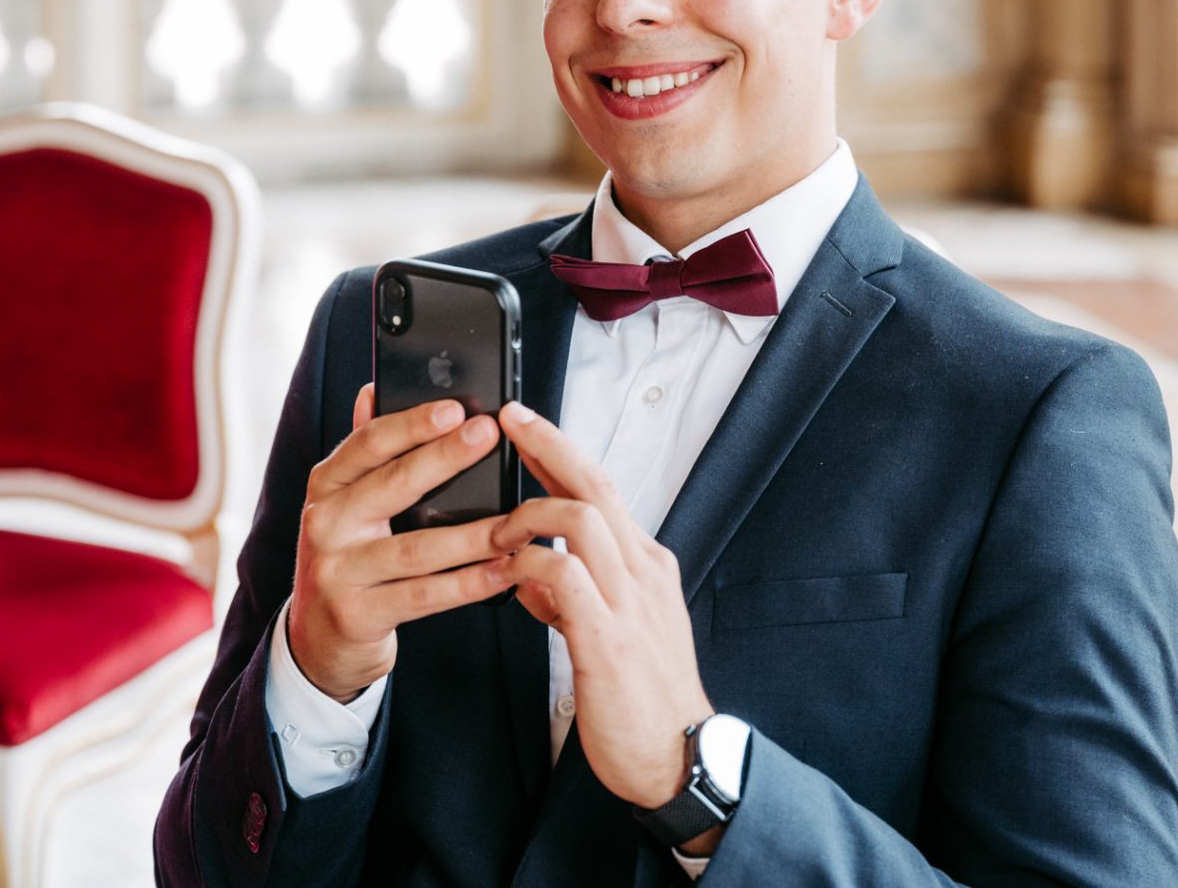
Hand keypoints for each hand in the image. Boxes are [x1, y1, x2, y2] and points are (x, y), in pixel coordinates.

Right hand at [287, 384, 513, 700]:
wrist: (317, 638)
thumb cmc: (348, 554)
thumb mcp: (346, 501)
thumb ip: (365, 450)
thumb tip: (373, 388)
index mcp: (327, 484)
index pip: (368, 443)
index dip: (411, 423)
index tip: (456, 408)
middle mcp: (324, 522)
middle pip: (392, 485)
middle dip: (444, 459)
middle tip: (488, 435)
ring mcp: (337, 571)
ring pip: (416, 547)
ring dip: (472, 533)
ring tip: (515, 520)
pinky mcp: (357, 615)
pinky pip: (423, 595)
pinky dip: (468, 583)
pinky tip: (503, 570)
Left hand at [490, 402, 713, 814]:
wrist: (680, 758)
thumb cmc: (641, 696)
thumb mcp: (611, 632)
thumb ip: (571, 597)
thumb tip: (527, 575)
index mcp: (645, 563)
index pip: (601, 487)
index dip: (561, 451)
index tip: (526, 426)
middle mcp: (643, 569)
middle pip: (596, 483)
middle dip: (549, 444)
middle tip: (510, 419)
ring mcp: (629, 600)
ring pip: (580, 517)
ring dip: (527, 514)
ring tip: (497, 532)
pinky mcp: (608, 637)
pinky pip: (563, 575)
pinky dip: (529, 564)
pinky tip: (509, 575)